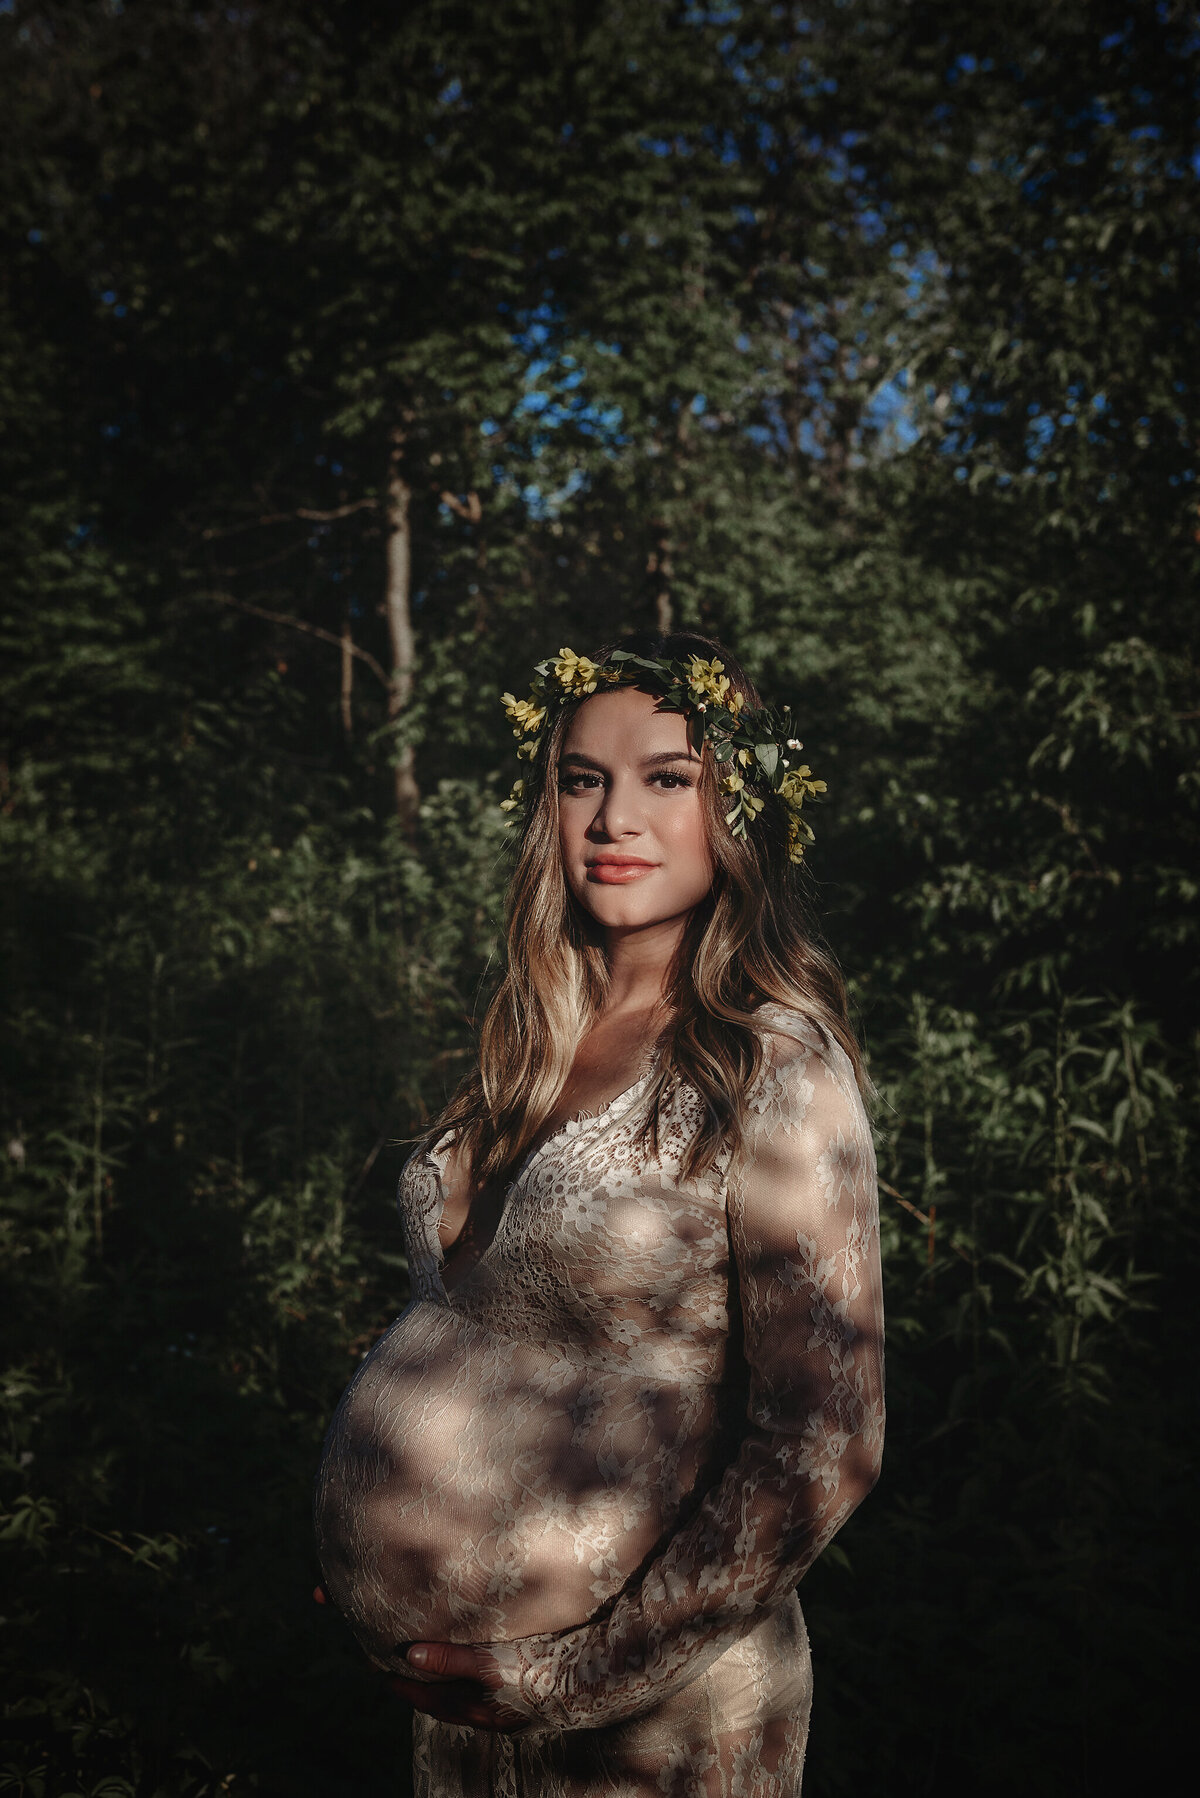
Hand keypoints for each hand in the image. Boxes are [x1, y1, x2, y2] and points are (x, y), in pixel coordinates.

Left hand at [391, 1641, 528, 1733]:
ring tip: (425, 1675)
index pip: (427, 1697)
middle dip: (416, 1689)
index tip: (380, 1673)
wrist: (580, 1687)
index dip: (403, 1686)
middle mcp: (483, 1715)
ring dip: (438, 1691)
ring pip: (458, 1704)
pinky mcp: (514, 1706)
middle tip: (395, 1673)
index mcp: (473, 1707)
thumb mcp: (491, 1663)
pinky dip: (460, 1690)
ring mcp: (499, 1713)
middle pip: (440, 1704)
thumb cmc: (536, 1673)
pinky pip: (475, 1700)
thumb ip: (453, 1659)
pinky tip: (467, 1679)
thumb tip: (412, 1655)